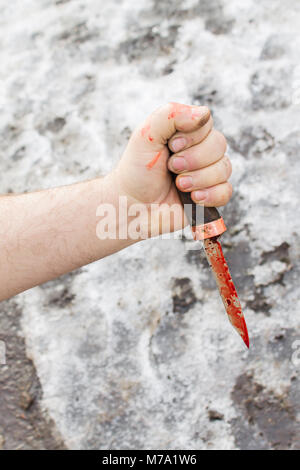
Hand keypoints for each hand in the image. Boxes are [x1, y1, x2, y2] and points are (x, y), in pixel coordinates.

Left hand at [113, 102, 231, 236]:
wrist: (131, 206)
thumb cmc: (136, 171)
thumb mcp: (145, 136)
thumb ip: (170, 115)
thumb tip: (204, 113)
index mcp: (185, 134)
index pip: (207, 123)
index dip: (192, 137)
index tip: (171, 147)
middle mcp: (199, 152)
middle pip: (219, 145)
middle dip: (194, 159)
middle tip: (172, 168)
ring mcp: (206, 175)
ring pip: (224, 168)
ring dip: (199, 178)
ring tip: (179, 185)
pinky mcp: (209, 197)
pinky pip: (226, 192)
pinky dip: (211, 195)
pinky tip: (193, 198)